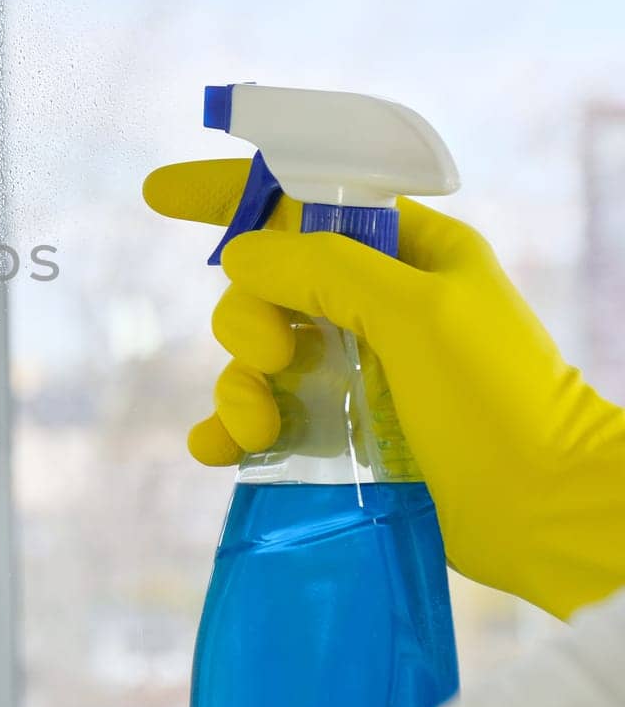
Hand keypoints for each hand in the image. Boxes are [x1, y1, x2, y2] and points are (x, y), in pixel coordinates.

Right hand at [146, 158, 624, 619]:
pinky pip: (260, 418)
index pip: (307, 199)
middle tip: (271, 357)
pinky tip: (217, 448)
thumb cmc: (499, 401)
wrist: (546, 514)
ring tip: (261, 425)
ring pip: (254, 354)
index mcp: (408, 253)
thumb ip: (324, 269)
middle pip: (265, 285)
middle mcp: (375, 306)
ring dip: (239, 385)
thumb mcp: (416, 312)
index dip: (232, 192)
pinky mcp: (340, 434)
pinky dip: (230, 428)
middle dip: (246, 317)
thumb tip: (241, 254)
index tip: (161, 194)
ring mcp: (355, 371)